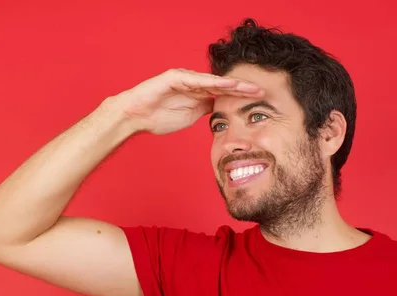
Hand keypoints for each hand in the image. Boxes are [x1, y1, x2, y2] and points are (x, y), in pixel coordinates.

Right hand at [115, 68, 263, 134]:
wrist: (135, 117)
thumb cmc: (158, 117)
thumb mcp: (190, 116)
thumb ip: (205, 110)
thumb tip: (221, 111)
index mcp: (198, 93)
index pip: (224, 93)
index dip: (241, 96)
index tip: (259, 101)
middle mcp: (194, 83)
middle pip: (223, 85)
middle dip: (242, 88)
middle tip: (261, 91)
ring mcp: (185, 79)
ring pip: (213, 81)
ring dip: (232, 84)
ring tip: (249, 87)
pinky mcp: (175, 77)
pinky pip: (197, 80)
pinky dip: (212, 82)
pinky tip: (227, 84)